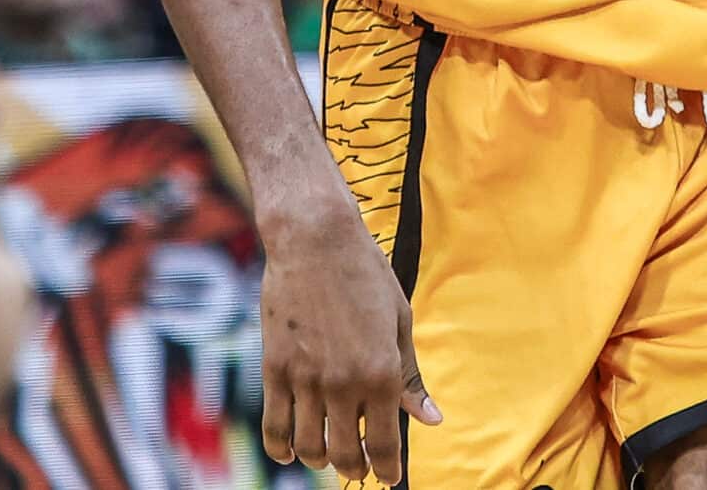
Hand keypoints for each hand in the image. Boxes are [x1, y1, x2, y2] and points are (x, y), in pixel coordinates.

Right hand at [257, 206, 441, 483]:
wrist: (315, 240)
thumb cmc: (365, 276)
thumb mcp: (399, 323)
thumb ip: (410, 377)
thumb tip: (431, 419)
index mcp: (381, 372)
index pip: (385, 443)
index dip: (388, 469)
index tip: (389, 479)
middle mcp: (344, 383)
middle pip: (345, 454)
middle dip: (355, 468)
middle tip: (359, 468)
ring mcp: (306, 378)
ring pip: (310, 447)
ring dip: (321, 460)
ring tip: (330, 455)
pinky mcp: (275, 369)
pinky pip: (275, 426)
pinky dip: (283, 449)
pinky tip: (293, 452)